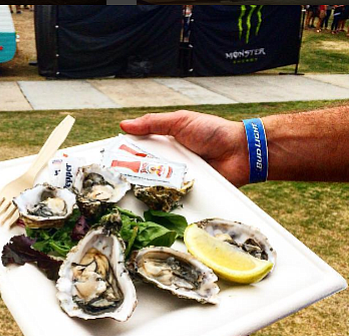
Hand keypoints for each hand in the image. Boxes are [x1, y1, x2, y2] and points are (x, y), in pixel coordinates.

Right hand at [120, 110, 249, 186]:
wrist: (240, 152)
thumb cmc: (213, 132)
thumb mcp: (180, 121)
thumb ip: (153, 123)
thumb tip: (125, 125)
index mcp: (165, 143)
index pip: (139, 149)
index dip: (125, 154)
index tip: (109, 160)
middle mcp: (169, 162)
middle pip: (144, 169)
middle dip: (130, 173)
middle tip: (113, 178)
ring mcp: (178, 178)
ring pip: (155, 185)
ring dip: (146, 186)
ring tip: (127, 190)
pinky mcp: (187, 193)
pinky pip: (172, 197)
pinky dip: (163, 198)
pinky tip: (150, 200)